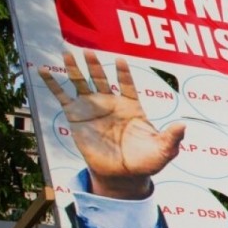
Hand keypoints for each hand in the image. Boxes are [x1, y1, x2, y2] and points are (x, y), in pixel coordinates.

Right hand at [39, 50, 185, 199]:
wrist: (123, 175)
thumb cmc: (146, 162)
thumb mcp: (163, 151)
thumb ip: (172, 137)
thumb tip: (183, 125)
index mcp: (131, 107)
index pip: (127, 84)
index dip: (123, 74)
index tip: (120, 60)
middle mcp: (110, 103)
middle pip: (101, 78)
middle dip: (95, 65)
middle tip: (89, 52)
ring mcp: (92, 108)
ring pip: (81, 82)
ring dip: (74, 68)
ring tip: (67, 53)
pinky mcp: (76, 116)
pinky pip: (62, 96)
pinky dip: (52, 83)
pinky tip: (44, 69)